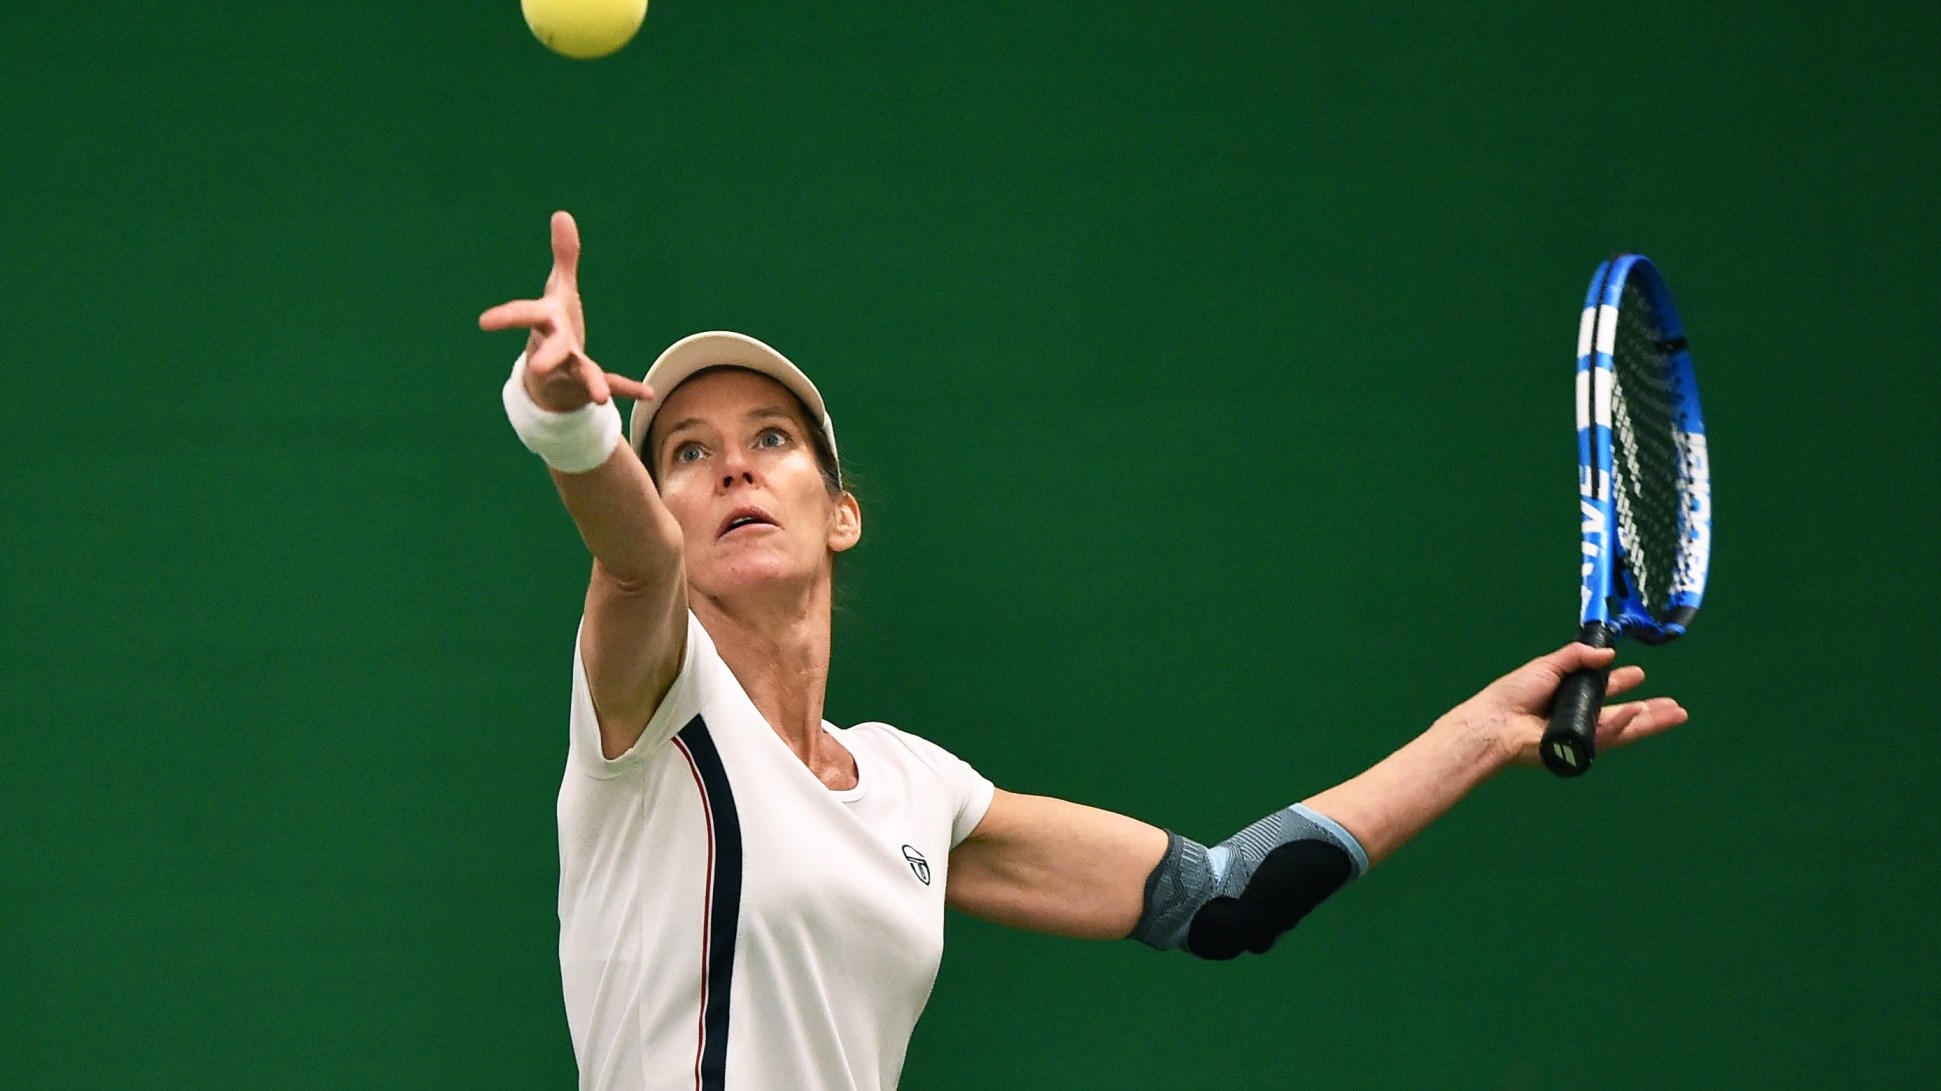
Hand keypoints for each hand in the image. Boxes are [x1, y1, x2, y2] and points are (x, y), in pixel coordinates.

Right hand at [479, 211, 650, 412]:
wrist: (551, 380)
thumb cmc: (554, 328)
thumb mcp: (560, 290)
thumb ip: (564, 257)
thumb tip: (562, 213)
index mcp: (547, 323)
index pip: (526, 315)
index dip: (507, 317)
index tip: (484, 323)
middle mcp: (556, 348)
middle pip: (551, 350)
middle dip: (546, 356)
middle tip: (535, 366)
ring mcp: (573, 370)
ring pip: (581, 374)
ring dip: (591, 382)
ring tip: (600, 397)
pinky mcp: (590, 384)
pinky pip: (613, 385)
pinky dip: (629, 389)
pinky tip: (648, 393)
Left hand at [1449, 643, 1688, 767]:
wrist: (1496, 721)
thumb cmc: (1514, 693)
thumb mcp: (1548, 666)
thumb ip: (1576, 657)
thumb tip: (1609, 654)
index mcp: (1570, 696)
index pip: (1604, 691)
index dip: (1623, 683)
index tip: (1640, 675)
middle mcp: (1579, 717)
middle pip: (1622, 715)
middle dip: (1651, 712)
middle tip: (1676, 709)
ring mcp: (1581, 735)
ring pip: (1623, 729)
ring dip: (1650, 721)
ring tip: (1675, 714)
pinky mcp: (1580, 750)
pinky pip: (1608, 736)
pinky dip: (1623, 724)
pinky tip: (1639, 713)